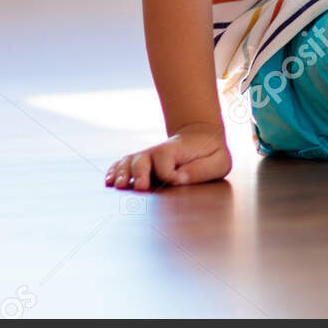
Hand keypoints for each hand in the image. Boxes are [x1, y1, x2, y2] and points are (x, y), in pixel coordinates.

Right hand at [105, 124, 230, 191]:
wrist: (200, 140)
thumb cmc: (211, 153)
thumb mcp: (219, 160)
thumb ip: (203, 169)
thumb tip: (180, 179)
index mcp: (176, 149)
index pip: (166, 160)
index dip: (170, 173)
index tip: (180, 181)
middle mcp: (157, 152)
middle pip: (142, 159)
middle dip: (139, 173)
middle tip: (140, 187)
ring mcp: (147, 157)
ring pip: (129, 162)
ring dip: (121, 173)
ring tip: (118, 186)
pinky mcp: (142, 164)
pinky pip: (123, 164)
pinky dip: (114, 170)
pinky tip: (109, 181)